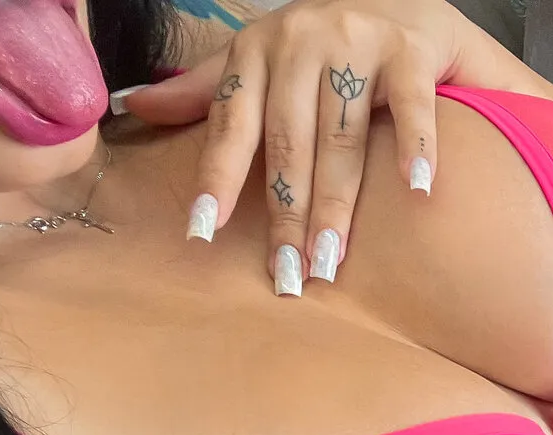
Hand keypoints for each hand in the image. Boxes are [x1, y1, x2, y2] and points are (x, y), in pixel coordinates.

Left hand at [117, 0, 552, 292]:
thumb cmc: (331, 45)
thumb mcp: (263, 60)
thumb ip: (211, 90)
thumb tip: (136, 107)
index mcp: (258, 51)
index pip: (232, 124)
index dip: (218, 178)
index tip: (204, 231)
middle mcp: (301, 42)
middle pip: (288, 141)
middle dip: (286, 211)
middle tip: (287, 273)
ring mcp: (357, 43)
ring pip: (342, 136)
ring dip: (337, 203)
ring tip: (331, 258)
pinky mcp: (410, 52)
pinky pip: (410, 106)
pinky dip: (414, 146)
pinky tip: (416, 189)